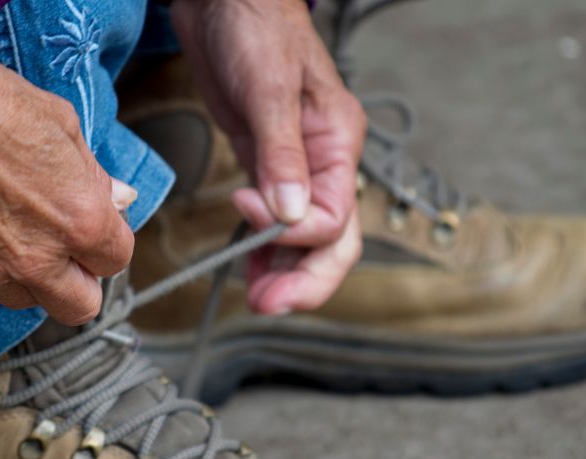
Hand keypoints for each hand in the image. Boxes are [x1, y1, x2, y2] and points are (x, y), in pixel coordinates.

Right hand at [0, 62, 136, 324]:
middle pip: (79, 307)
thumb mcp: (64, 128)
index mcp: (79, 221)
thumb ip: (96, 178)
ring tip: (0, 225)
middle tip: (58, 249)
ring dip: (23, 275)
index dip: (104, 243)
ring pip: (24, 299)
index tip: (88, 229)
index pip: (115, 261)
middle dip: (77, 281)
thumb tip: (121, 201)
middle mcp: (36, 259)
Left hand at [170, 0, 365, 314]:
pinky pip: (276, 221)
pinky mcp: (265, 164)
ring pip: (304, 238)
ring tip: (257, 298)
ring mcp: (296, 166)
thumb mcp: (269, 88)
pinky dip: (264, 248)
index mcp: (339, 143)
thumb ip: (280, 154)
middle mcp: (324, 162)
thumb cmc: (256, 26)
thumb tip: (288, 213)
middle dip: (305, 278)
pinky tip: (249, 268)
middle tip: (269, 304)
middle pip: (332, 240)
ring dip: (284, 272)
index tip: (246, 210)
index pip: (334, 215)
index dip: (293, 230)